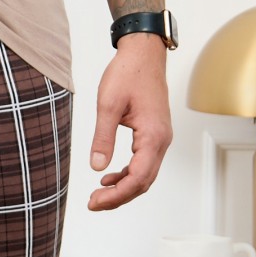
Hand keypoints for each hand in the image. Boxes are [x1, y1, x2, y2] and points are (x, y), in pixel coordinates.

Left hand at [85, 38, 172, 209]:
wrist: (144, 53)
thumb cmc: (128, 73)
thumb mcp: (108, 105)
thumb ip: (102, 138)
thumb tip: (96, 166)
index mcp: (153, 136)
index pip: (137, 178)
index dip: (116, 195)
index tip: (95, 201)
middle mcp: (161, 140)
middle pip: (143, 182)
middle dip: (119, 197)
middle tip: (93, 203)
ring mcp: (160, 138)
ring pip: (145, 174)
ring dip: (123, 187)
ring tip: (99, 194)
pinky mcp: (154, 134)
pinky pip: (144, 162)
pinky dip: (127, 174)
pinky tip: (109, 175)